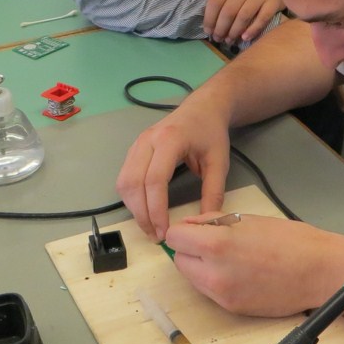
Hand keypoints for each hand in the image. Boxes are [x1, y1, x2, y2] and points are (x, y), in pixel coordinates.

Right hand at [117, 101, 231, 240]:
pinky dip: (131, 198)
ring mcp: (137, 144)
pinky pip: (124, 177)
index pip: (155, 179)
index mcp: (169, 140)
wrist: (203, 108)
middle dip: (142, 214)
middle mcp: (147, 140)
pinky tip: (144, 211)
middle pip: (133, 183)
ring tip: (150, 227)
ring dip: (133, 208)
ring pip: (124, 182)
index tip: (165, 231)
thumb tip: (204, 223)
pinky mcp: (134, 150)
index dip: (156, 209)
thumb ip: (213, 192)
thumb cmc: (211, 132)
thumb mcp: (219, 162)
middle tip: (155, 235)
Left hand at [165, 214, 342, 316]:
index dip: (185, 230)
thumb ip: (212, 221)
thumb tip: (189, 224)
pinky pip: (209, 292)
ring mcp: (222, 295)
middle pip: (179, 260)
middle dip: (190, 250)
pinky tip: (239, 271)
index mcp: (217, 245)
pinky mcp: (232, 308)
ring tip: (230, 257)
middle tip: (215, 242)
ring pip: (191, 278)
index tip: (196, 229)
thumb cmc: (290, 240)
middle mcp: (214, 274)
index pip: (174, 238)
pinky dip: (215, 281)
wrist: (319, 271)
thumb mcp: (248, 219)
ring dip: (200, 266)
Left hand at [186, 0, 283, 46]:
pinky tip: (244, 38)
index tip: (208, 31)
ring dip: (234, 31)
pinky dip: (252, 30)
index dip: (209, 18)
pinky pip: (262, 18)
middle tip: (218, 39)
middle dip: (221, 28)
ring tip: (228, 40)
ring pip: (243, 16)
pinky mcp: (273, 1)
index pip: (215, 1)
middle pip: (229, 11)